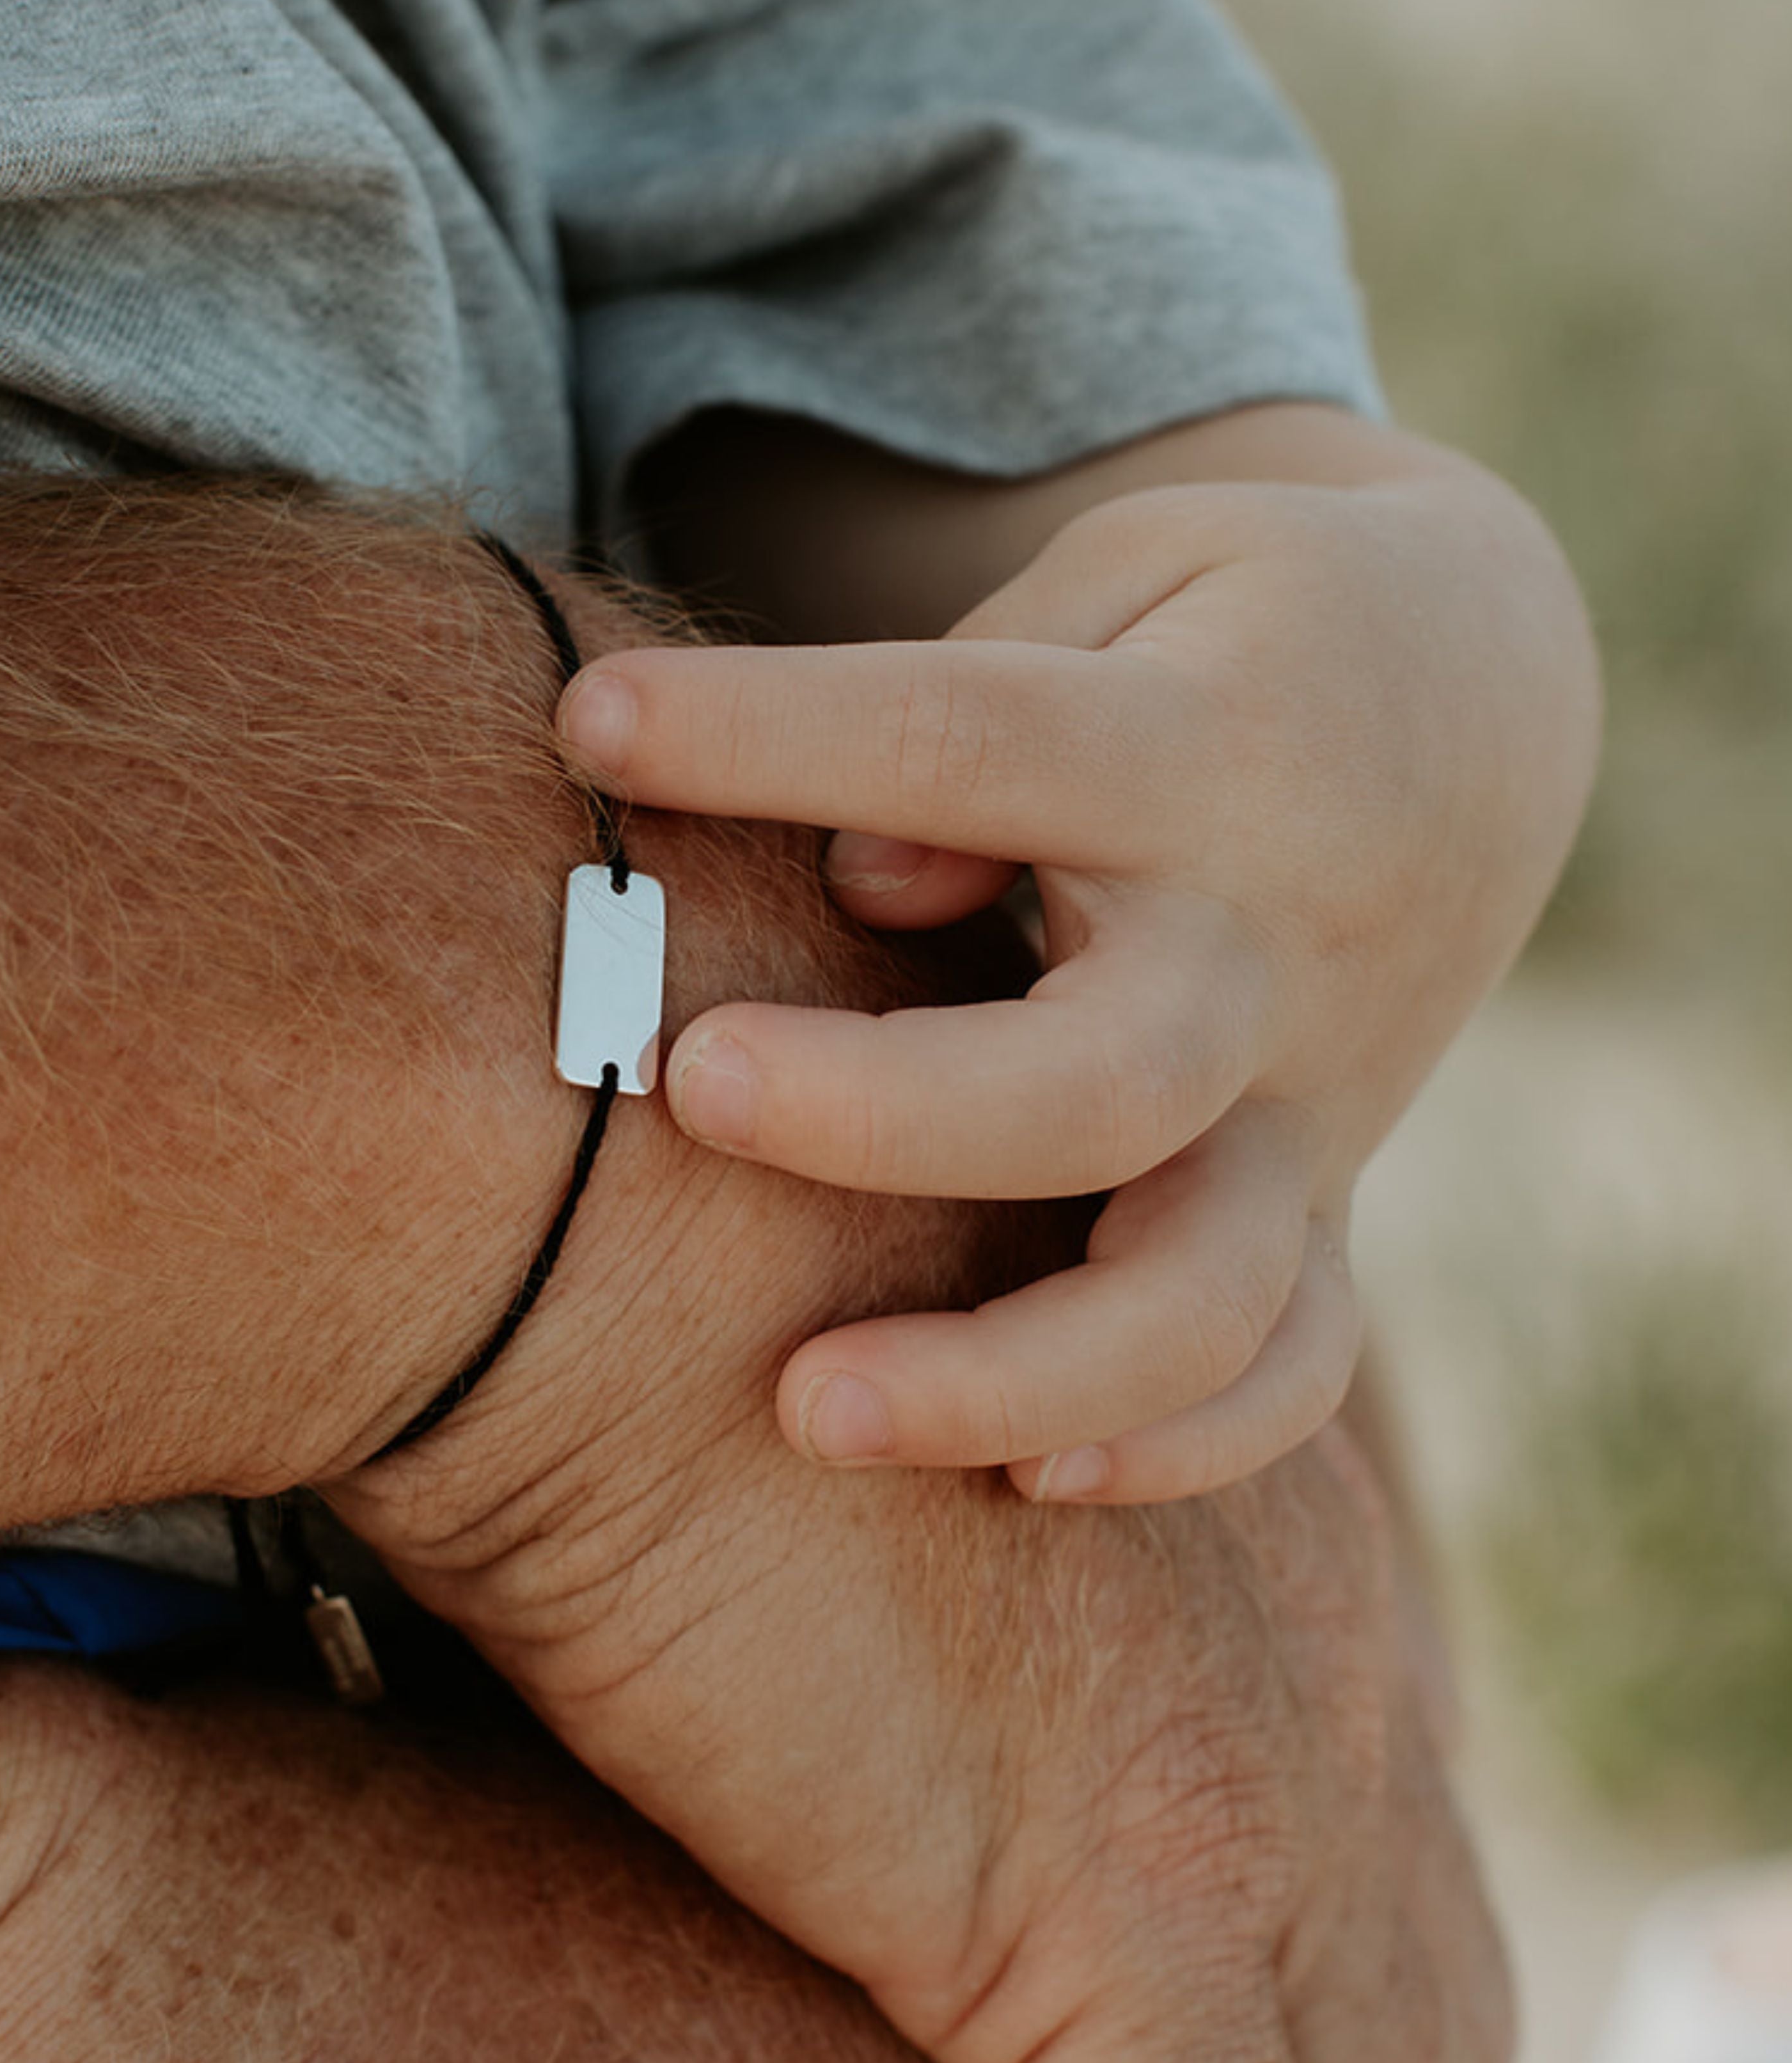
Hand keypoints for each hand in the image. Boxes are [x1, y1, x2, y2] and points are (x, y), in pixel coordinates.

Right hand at [338, 951, 1515, 2062]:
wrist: (576, 1150)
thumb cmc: (636, 1231)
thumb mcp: (853, 1370)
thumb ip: (914, 1520)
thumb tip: (805, 1604)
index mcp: (1267, 1512)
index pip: (1388, 1835)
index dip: (1315, 2008)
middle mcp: (1321, 1647)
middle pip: (1431, 2023)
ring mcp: (1249, 1785)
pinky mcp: (1122, 1910)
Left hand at [558, 444, 1598, 1499]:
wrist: (1476, 695)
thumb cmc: (1215, 620)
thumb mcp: (1124, 580)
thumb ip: (987, 700)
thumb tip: (871, 887)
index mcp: (1207, 747)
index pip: (970, 741)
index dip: (769, 732)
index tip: (586, 721)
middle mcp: (1273, 948)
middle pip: (1101, 1080)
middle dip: (882, 1109)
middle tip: (687, 1083)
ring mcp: (1313, 1099)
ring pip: (1202, 1294)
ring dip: (1008, 1373)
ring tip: (800, 1406)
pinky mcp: (1323, 1194)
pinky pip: (1289, 1365)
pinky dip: (1177, 1440)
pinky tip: (1025, 1481)